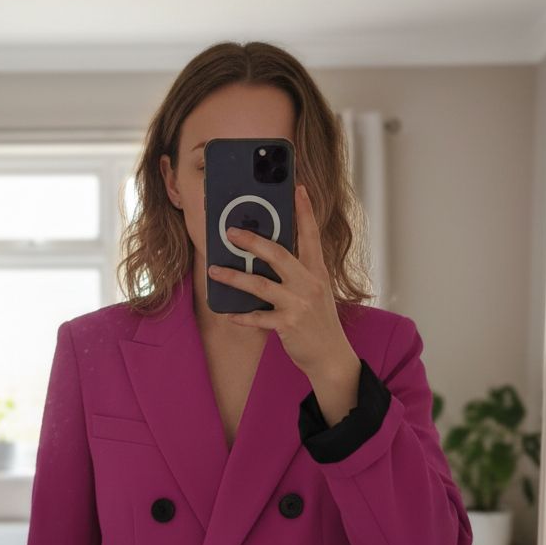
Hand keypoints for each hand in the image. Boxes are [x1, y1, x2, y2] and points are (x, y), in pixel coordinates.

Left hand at [207, 183, 355, 378]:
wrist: (331, 356)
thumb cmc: (318, 321)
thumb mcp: (315, 290)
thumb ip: (297, 272)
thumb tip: (266, 256)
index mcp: (317, 271)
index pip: (311, 235)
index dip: (305, 211)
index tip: (298, 189)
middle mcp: (309, 283)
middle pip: (278, 254)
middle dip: (252, 240)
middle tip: (231, 231)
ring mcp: (299, 304)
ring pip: (260, 285)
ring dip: (234, 277)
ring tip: (214, 271)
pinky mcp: (288, 325)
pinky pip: (257, 317)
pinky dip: (240, 315)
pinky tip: (226, 312)